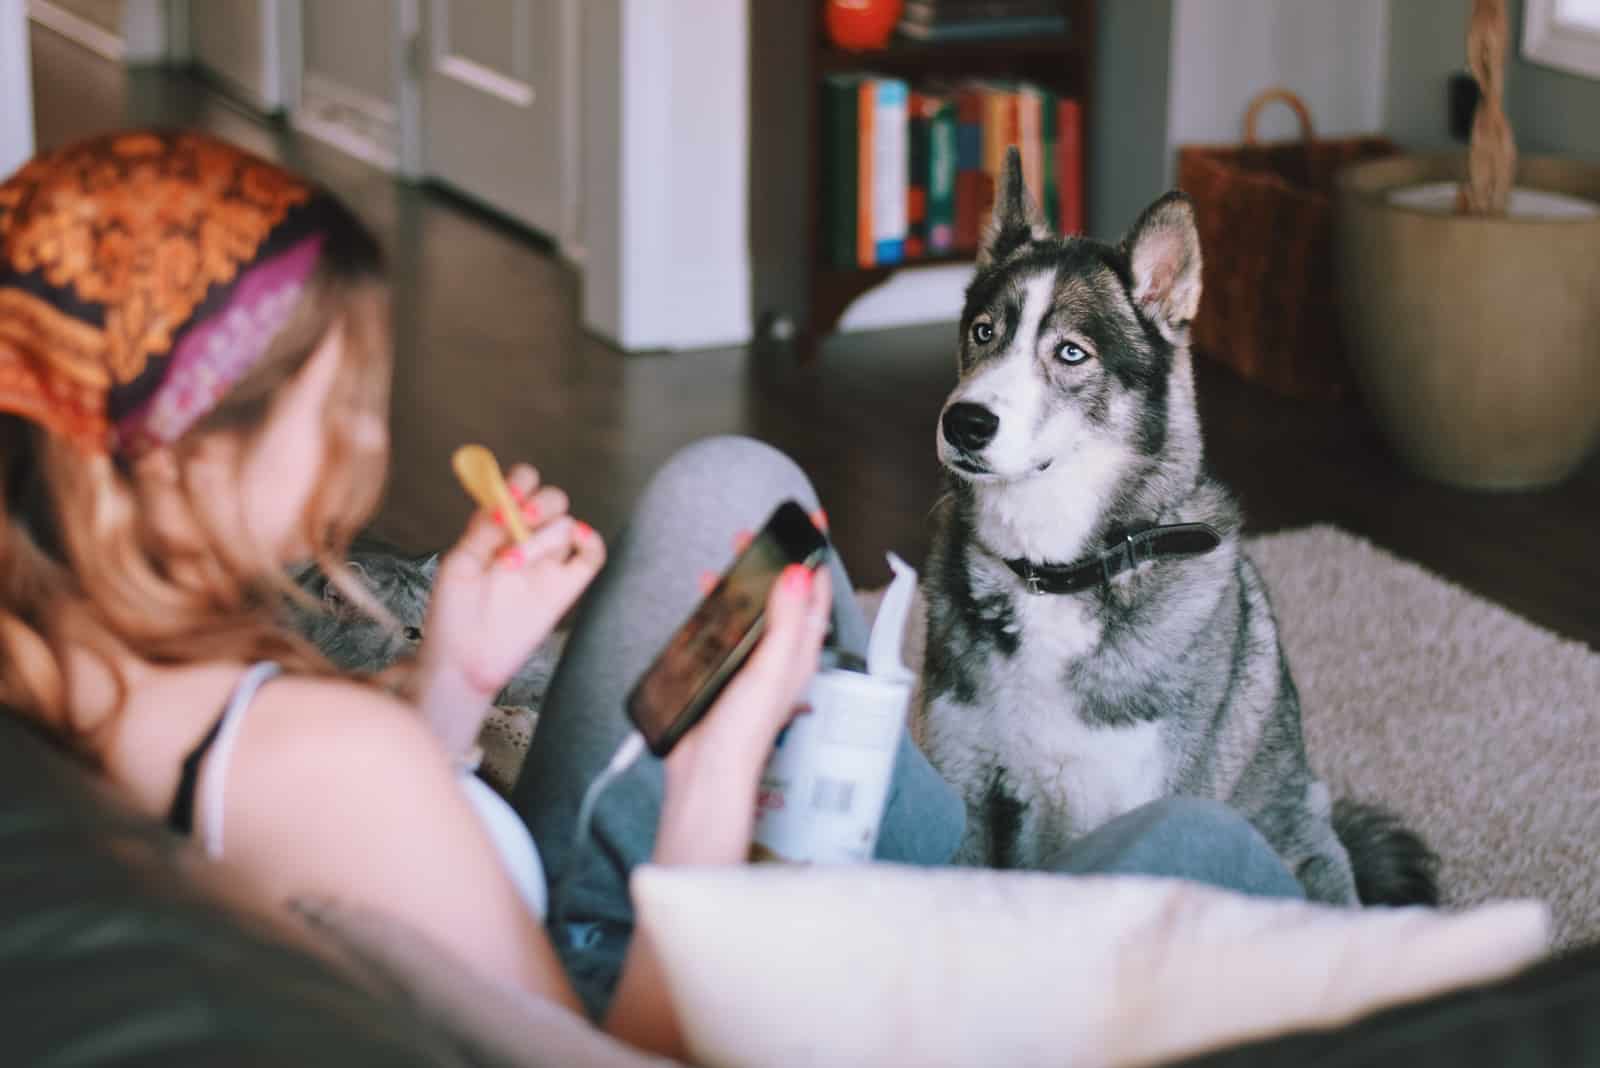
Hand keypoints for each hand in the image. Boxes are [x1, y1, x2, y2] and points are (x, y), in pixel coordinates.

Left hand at [415, 464, 605, 753]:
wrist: (464, 662)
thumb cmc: (452, 615)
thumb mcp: (457, 566)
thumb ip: (483, 532)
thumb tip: (505, 505)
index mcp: (496, 529)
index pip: (520, 486)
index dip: (521, 480)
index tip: (509, 492)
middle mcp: (525, 541)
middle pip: (553, 500)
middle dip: (539, 502)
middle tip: (519, 519)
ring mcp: (547, 565)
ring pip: (568, 524)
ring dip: (544, 534)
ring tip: (514, 563)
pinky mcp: (565, 589)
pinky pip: (592, 556)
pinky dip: (591, 540)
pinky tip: (575, 540)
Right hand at [654, 555, 832, 865]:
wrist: (707, 771)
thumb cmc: (743, 731)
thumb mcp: (770, 668)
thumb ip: (786, 621)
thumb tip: (799, 574)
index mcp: (800, 652)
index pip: (816, 593)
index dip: (815, 555)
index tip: (813, 523)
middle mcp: (781, 655)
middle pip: (786, 595)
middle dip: (777, 559)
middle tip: (762, 531)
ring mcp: (755, 663)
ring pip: (756, 609)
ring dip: (748, 579)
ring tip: (735, 554)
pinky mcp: (728, 671)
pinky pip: (730, 627)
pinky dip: (722, 605)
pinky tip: (707, 598)